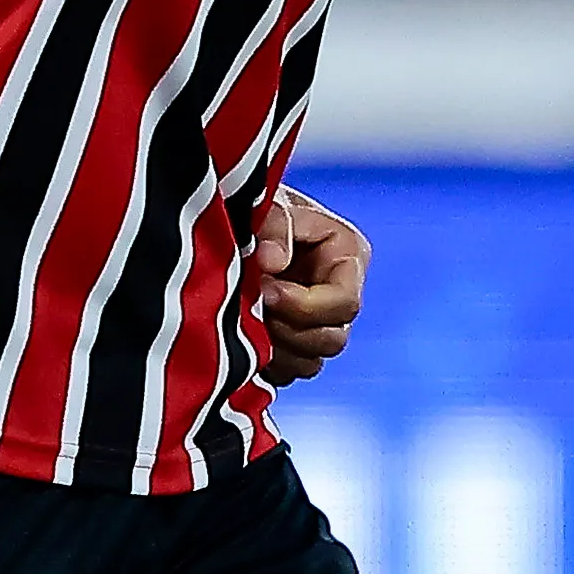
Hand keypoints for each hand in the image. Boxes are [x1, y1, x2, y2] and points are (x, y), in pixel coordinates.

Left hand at [250, 186, 368, 386]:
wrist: (226, 217)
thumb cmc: (254, 203)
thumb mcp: (267, 200)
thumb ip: (274, 223)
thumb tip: (272, 261)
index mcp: (346, 257)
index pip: (345, 302)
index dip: (304, 305)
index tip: (265, 291)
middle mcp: (338, 294)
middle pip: (333, 340)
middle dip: (289, 330)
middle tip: (252, 309)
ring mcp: (316, 322)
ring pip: (311, 362)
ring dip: (276, 350)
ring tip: (244, 322)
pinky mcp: (292, 342)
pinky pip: (288, 373)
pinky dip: (265, 364)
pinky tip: (241, 338)